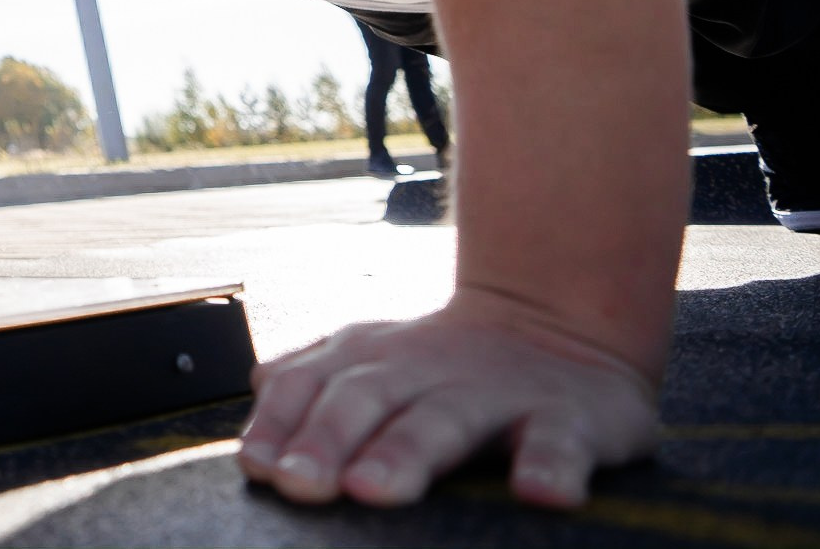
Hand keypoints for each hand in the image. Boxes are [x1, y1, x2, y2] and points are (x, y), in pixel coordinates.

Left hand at [237, 292, 660, 509]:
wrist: (556, 327)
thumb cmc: (440, 369)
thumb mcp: (369, 366)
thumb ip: (307, 393)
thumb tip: (251, 446)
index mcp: (366, 359)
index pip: (307, 387)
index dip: (278, 424)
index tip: (256, 467)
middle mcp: (422, 369)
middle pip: (365, 400)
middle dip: (327, 440)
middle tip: (300, 484)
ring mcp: (496, 392)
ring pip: (445, 421)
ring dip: (406, 453)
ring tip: (373, 490)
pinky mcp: (569, 419)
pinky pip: (559, 442)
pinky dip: (549, 466)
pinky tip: (539, 493)